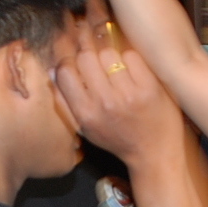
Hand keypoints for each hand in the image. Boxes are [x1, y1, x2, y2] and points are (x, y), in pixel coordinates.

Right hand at [54, 43, 181, 164]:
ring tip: (116, 69)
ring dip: (110, 57)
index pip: (65, 71)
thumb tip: (52, 70)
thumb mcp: (85, 128)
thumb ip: (65, 101)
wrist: (155, 153)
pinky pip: (131, 55)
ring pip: (108, 53)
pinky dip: (130, 59)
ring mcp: (128, 94)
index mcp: (86, 114)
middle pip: (85, 57)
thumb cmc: (117, 139)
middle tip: (97, 61)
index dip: (69, 62)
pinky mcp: (149, 86)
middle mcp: (105, 103)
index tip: (77, 62)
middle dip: (89, 56)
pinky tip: (132, 72)